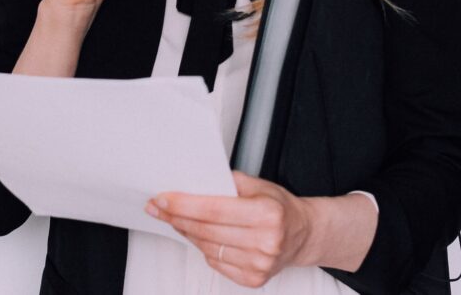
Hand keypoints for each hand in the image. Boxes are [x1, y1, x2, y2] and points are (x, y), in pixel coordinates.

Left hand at [145, 171, 316, 288]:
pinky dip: (204, 247)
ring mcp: (260, 263)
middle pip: (206, 230)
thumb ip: (227, 182)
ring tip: (175, 219)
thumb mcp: (258, 184)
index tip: (163, 199)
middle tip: (158, 207)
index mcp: (267, 213)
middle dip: (177, 217)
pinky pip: (216, 262)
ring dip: (186, 232)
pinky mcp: (254, 279)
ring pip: (207, 247)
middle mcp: (265, 241)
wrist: (302, 234)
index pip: (213, 209)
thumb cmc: (279, 207)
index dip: (183, 204)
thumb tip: (192, 182)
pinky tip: (199, 235)